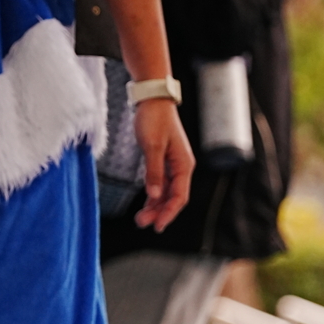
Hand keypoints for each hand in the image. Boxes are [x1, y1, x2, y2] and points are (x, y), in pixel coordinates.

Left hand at [133, 98, 194, 231]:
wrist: (152, 98)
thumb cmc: (154, 118)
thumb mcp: (152, 146)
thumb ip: (154, 172)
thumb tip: (154, 195)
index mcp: (183, 165)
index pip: (179, 196)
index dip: (169, 213)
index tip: (158, 226)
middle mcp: (181, 168)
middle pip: (173, 198)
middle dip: (159, 212)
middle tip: (142, 223)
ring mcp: (172, 166)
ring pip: (166, 193)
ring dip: (155, 207)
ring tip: (140, 219)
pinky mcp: (163, 162)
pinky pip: (161, 185)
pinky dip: (153, 196)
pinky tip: (145, 205)